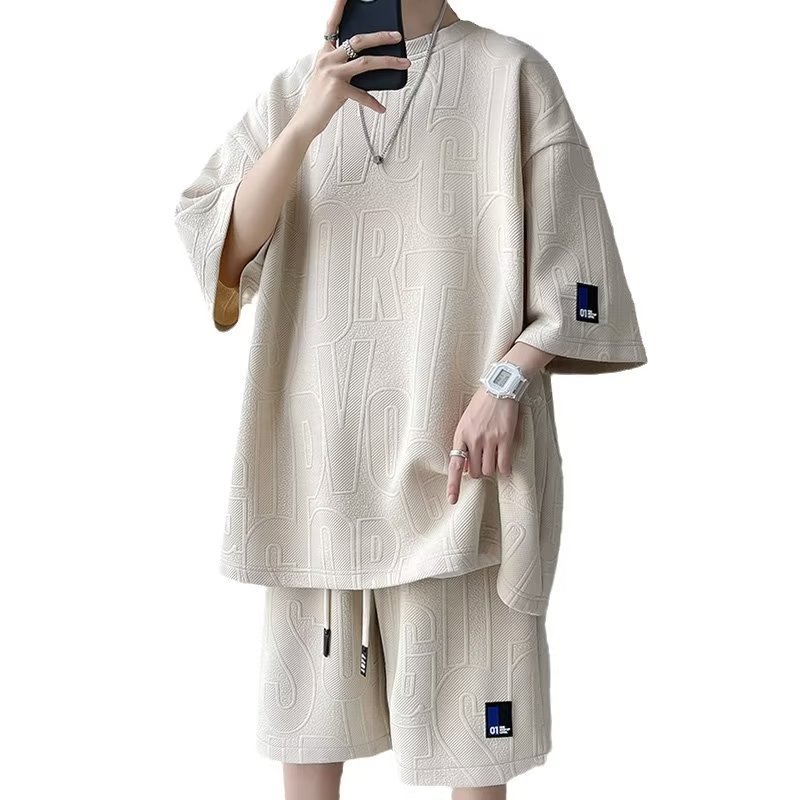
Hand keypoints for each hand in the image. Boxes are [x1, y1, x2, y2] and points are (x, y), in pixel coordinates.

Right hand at [291, 1, 411, 138]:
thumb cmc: (320, 99)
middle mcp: (327, 58)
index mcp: (325, 52)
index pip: (332, 23)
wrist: (306, 120)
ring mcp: (332, 73)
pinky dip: (373, 102)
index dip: (339, 7)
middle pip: (358, 40)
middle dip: (381, 36)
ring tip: (404, 63)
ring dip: (388, 61)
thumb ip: (345, 65)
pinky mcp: (337, 89)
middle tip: (397, 35)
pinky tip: (382, 107)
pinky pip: (362, 94)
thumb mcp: (330, 76)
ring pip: (366, 62)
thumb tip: (371, 64)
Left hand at [447, 388, 520, 503]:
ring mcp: (490, 439)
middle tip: (482, 461)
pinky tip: (505, 465)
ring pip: (488, 471)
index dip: (453, 484)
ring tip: (494, 456)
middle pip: (473, 472)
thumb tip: (462, 468)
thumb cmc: (482, 404)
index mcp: (460, 434)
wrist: (500, 387)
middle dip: (477, 471)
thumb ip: (463, 443)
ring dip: (491, 469)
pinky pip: (504, 465)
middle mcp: (474, 439)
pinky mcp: (506, 438)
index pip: (454, 464)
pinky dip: (505, 469)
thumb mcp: (465, 421)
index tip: (452, 499)